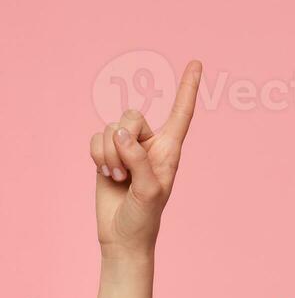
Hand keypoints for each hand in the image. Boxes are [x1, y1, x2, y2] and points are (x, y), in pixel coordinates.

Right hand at [88, 59, 201, 259]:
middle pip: (131, 116)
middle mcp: (150, 143)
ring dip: (108, 156)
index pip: (182, 113)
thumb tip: (122, 134)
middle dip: (122, 142)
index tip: (197, 62)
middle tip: (127, 173)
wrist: (122, 235)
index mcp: (170, 149)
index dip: (187, 87)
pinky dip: (96, 157)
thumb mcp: (148, 191)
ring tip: (119, 178)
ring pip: (110, 128)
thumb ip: (138, 160)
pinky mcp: (106, 153)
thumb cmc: (144, 216)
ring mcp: (127, 147)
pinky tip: (106, 175)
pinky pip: (94, 138)